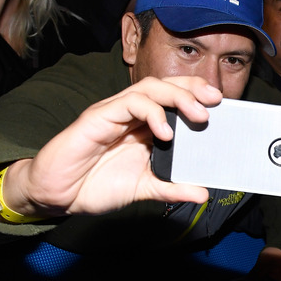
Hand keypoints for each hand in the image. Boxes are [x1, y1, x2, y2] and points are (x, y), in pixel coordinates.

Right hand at [4, 76, 222, 217]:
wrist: (58, 195)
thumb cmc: (96, 186)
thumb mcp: (143, 189)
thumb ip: (171, 188)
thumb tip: (202, 193)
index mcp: (144, 125)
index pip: (174, 98)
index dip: (197, 95)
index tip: (222, 104)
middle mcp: (132, 113)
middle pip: (166, 86)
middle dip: (193, 89)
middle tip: (216, 101)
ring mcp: (115, 112)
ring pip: (150, 88)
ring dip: (178, 97)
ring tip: (198, 116)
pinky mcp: (98, 116)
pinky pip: (129, 103)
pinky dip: (151, 113)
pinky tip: (165, 132)